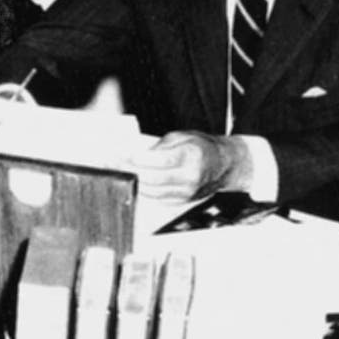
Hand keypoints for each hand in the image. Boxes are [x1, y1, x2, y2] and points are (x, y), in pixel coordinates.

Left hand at [129, 132, 246, 200]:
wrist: (224, 165)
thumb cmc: (203, 148)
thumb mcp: (182, 136)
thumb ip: (161, 145)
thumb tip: (139, 154)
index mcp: (191, 156)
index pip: (160, 160)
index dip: (138, 158)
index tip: (122, 154)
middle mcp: (190, 177)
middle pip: (153, 178)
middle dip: (131, 171)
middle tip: (114, 163)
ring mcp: (187, 192)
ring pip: (153, 192)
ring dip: (134, 182)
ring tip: (121, 172)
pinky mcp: (183, 201)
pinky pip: (158, 199)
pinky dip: (143, 191)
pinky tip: (134, 181)